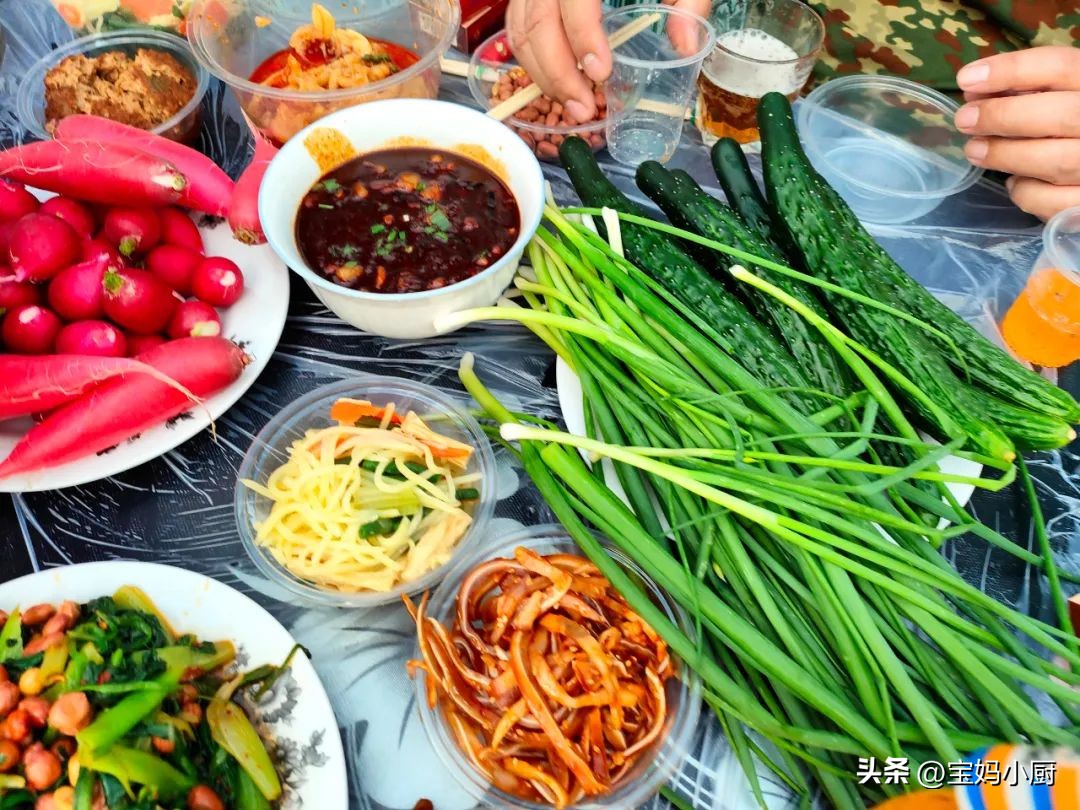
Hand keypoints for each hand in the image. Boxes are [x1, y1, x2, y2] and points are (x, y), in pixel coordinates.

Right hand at [506, 0, 710, 122]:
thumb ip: (690, 1)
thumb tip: (686, 46)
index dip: (583, 37)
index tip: (602, 74)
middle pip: (537, 20)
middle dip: (557, 73)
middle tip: (584, 109)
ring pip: (520, 28)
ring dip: (543, 73)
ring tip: (573, 103)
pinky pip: (517, 26)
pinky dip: (534, 58)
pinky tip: (560, 81)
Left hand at [956, 47, 1079, 220]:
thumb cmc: (1072, 126)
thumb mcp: (1062, 97)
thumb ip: (1031, 92)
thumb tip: (976, 95)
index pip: (1061, 66)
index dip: (1012, 70)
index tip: (966, 79)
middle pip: (1061, 115)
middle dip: (1003, 116)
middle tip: (965, 120)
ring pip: (1056, 162)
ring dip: (1006, 155)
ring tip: (975, 150)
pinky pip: (1053, 201)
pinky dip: (1025, 191)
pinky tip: (1014, 181)